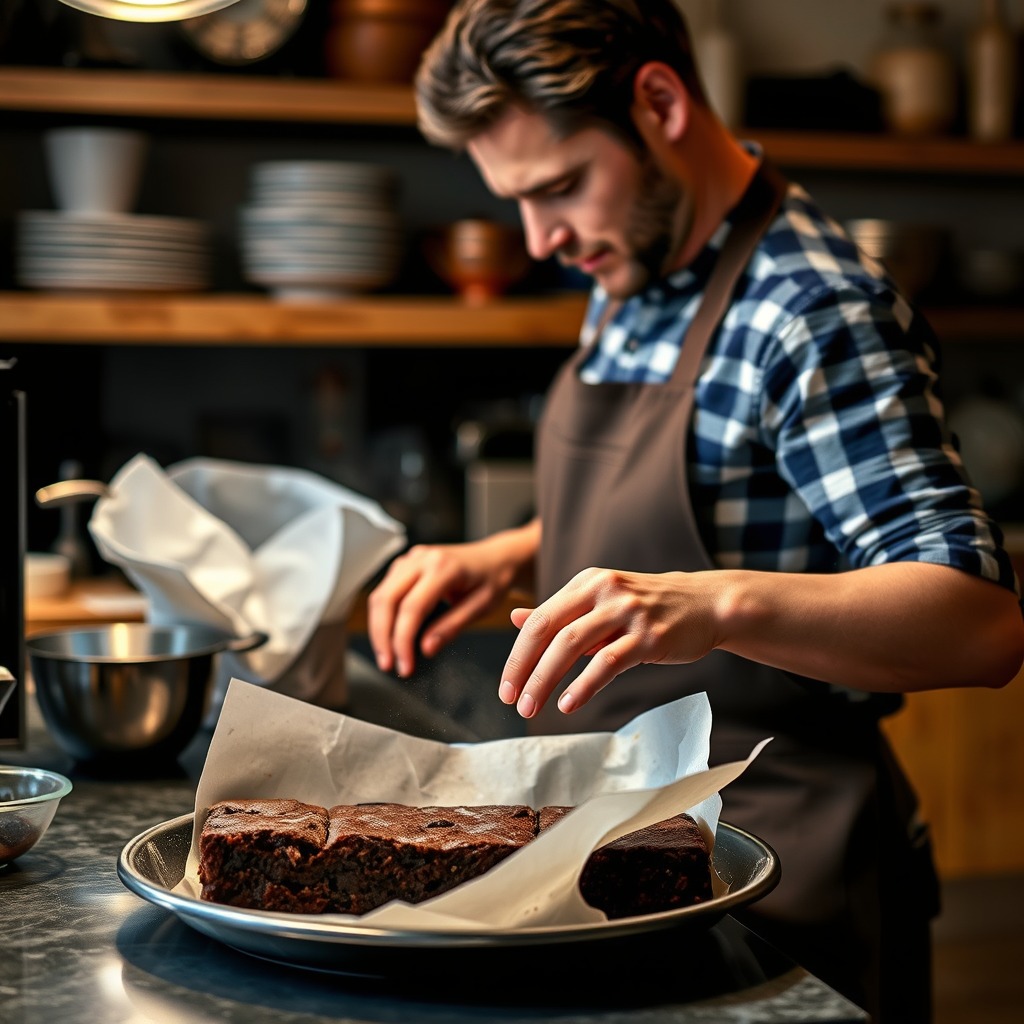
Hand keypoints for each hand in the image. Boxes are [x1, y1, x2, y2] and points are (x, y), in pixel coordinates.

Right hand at [367, 521, 539, 677]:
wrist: (497, 557)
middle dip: (383, 637)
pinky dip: (384, 615)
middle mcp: (422, 558)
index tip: (404, 667)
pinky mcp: (406, 563)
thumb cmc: (494, 579)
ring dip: (379, 628)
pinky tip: (391, 635)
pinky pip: (386, 590)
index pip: (412, 607)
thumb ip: (452, 627)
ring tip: (388, 656)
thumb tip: (426, 649)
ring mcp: (411, 558)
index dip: (403, 640)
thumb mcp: (482, 606)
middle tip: (388, 665)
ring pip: (381, 594)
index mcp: (443, 567)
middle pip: (386, 599)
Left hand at [498, 567, 718, 717]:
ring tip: (533, 708)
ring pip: (572, 645)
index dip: (517, 655)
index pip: (539, 619)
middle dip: (524, 669)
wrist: (705, 603)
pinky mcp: (649, 635)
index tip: (505, 687)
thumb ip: (560, 611)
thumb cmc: (648, 607)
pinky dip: (584, 685)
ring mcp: (627, 612)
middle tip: (513, 702)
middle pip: (549, 630)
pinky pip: (608, 661)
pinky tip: (569, 704)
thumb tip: (515, 618)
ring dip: (546, 680)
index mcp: (587, 582)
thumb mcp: (601, 600)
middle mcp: (603, 591)